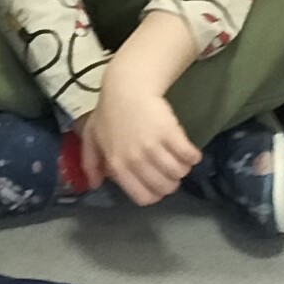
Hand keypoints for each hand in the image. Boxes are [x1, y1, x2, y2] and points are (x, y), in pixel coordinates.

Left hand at [85, 60, 198, 205]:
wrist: (126, 86)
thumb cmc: (109, 112)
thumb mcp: (93, 137)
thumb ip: (90, 162)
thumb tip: (95, 184)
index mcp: (117, 164)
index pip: (144, 197)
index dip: (155, 194)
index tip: (157, 184)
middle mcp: (136, 160)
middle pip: (165, 187)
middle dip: (171, 182)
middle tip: (170, 170)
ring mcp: (153, 146)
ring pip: (179, 173)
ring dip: (183, 168)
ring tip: (180, 159)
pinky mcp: (170, 132)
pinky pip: (189, 156)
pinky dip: (193, 156)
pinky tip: (190, 151)